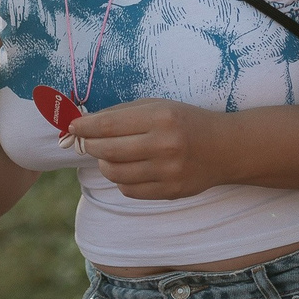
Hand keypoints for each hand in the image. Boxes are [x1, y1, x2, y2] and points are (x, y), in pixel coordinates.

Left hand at [67, 99, 236, 198]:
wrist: (226, 148)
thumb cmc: (186, 122)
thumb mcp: (159, 106)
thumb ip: (123, 113)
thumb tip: (85, 123)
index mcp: (161, 117)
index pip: (108, 125)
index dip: (84, 127)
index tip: (73, 126)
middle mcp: (164, 145)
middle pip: (106, 150)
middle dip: (90, 145)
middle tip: (88, 142)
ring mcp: (168, 172)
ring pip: (114, 173)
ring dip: (105, 164)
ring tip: (111, 155)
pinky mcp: (170, 192)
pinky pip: (129, 190)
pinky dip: (122, 180)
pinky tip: (129, 169)